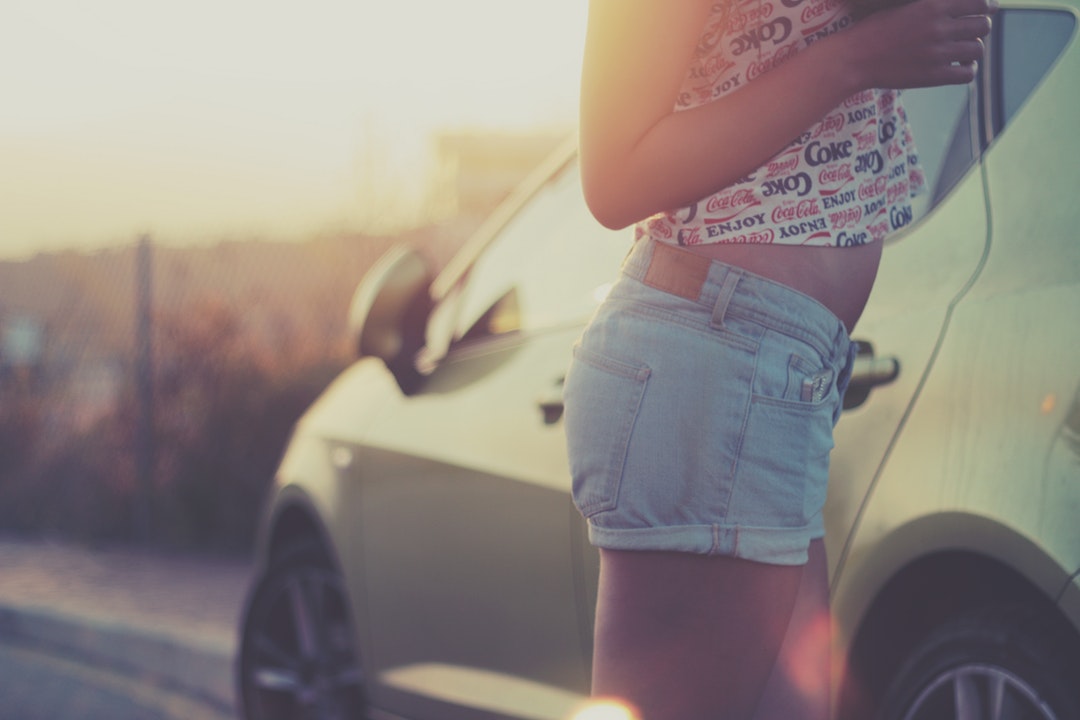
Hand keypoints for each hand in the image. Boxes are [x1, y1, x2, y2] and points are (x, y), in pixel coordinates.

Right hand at [850, 0, 996, 87]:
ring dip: (973, 49)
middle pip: (983, 26)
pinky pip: (967, 74)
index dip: (985, 7)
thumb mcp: (902, 6)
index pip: (979, 3)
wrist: (854, 59)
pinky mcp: (933, 76)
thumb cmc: (873, 31)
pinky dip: (968, 69)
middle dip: (979, 28)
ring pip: (978, 49)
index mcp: (932, 5)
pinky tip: (958, 66)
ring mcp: (937, 53)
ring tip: (963, 51)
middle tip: (970, 32)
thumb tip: (950, 8)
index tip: (983, 11)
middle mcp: (939, 27)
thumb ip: (930, 6)